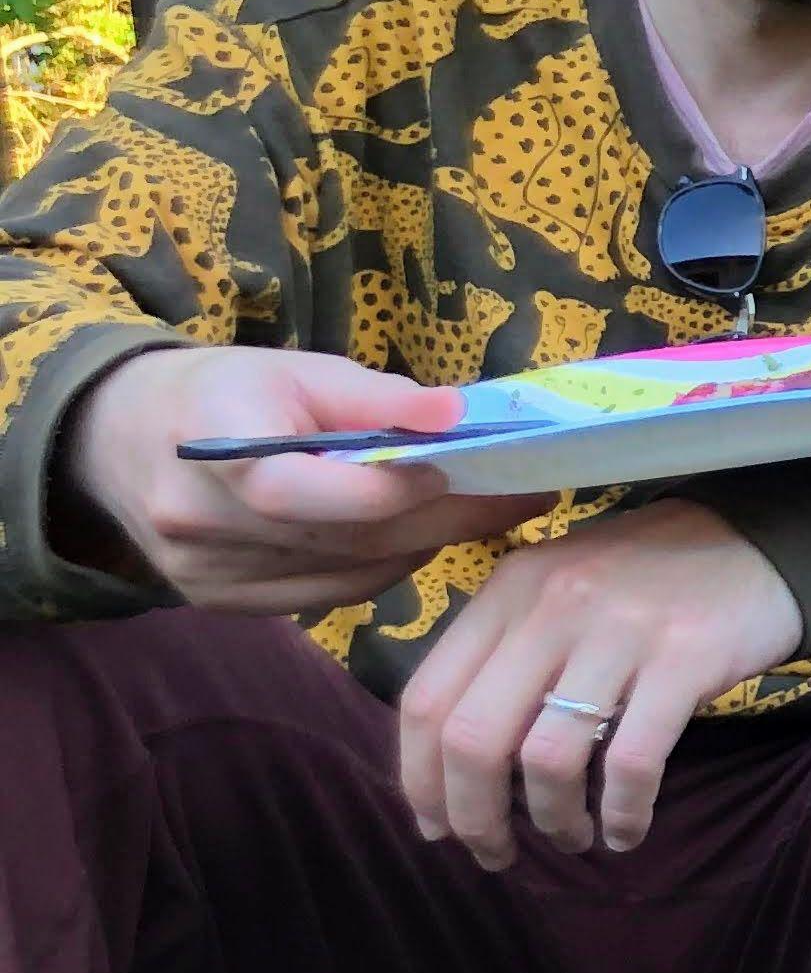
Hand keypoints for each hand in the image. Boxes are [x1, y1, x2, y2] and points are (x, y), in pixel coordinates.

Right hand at [54, 341, 551, 613]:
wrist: (120, 439)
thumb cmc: (225, 391)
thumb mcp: (297, 368)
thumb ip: (379, 399)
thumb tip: (459, 416)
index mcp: (211, 447)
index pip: (315, 490)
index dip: (404, 486)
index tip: (486, 466)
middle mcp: (201, 521)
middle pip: (351, 538)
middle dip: (450, 516)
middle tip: (527, 493)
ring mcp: (208, 574)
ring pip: (352, 574)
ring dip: (427, 543)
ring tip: (485, 507)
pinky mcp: (222, 604)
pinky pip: (331, 594)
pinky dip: (384, 566)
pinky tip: (416, 535)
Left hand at [396, 498, 803, 867]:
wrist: (759, 541)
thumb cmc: (648, 578)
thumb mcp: (559, 589)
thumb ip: (506, 652)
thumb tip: (453, 762)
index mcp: (508, 591)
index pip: (426, 699)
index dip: (420, 780)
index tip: (437, 828)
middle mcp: (550, 606)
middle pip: (473, 738)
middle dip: (475, 816)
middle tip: (495, 854)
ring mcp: (618, 631)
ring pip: (548, 758)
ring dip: (553, 819)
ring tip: (572, 837)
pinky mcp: (685, 660)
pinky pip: (633, 762)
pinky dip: (624, 812)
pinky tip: (628, 830)